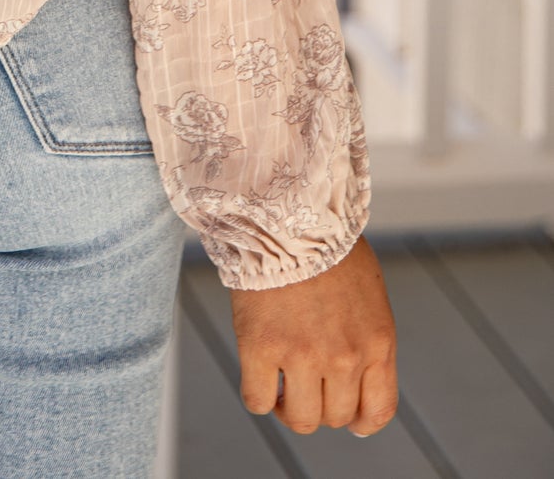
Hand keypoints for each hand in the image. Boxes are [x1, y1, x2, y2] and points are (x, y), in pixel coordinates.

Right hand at [230, 235, 397, 436]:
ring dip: (290, 408)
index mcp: (377, 344)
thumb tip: (359, 387)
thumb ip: (369, 342)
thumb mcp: (369, 297)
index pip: (377, 412)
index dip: (360, 422)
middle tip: (306, 382)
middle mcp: (345, 357)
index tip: (347, 415)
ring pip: (301, 419)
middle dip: (322, 406)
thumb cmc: (327, 246)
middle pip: (337, 418)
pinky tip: (260, 375)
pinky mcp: (261, 348)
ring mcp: (303, 356)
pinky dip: (259, 396)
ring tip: (281, 384)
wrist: (287, 214)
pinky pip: (257, 400)